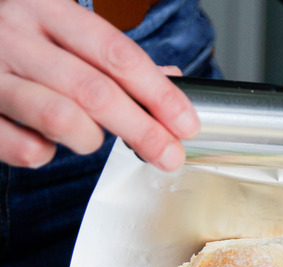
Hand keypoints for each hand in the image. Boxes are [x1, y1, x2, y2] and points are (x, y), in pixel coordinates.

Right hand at [0, 0, 198, 170]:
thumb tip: (170, 78)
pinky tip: (47, 143)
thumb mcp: (58, 27)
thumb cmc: (9, 34)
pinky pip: (23, 147)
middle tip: (168, 156)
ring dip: (90, 140)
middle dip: (142, 130)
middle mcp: (16, 36)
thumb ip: (109, 54)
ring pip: (60, 118)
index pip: (118, 53)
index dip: (159, 93)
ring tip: (95, 141)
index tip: (186, 124)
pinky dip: (46, 154)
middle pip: (96, 91)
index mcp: (47, 10)